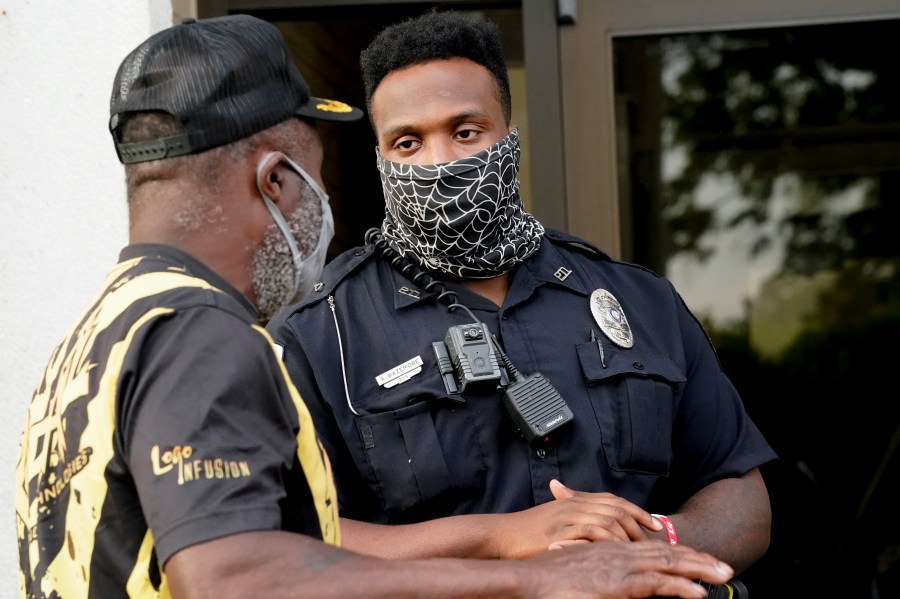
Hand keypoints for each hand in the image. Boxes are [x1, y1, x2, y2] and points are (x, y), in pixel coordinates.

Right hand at [491, 479, 661, 558]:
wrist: (501, 535)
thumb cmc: (525, 531)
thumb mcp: (555, 519)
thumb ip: (575, 516)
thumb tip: (596, 525)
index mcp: (575, 501)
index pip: (614, 501)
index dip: (637, 511)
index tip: (654, 523)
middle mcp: (574, 506)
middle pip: (616, 509)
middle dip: (638, 523)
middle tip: (654, 538)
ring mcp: (568, 518)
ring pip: (608, 521)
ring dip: (627, 536)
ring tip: (641, 552)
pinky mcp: (562, 533)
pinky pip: (593, 535)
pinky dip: (609, 545)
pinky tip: (619, 558)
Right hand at [524, 539, 733, 598]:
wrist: (526, 579)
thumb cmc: (546, 579)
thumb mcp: (578, 569)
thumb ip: (598, 571)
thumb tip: (608, 579)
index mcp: (613, 550)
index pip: (654, 549)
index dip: (681, 553)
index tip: (702, 559)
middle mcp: (620, 554)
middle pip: (668, 554)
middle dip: (699, 560)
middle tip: (726, 568)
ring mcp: (619, 567)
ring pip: (668, 564)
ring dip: (699, 570)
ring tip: (723, 576)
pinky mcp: (617, 584)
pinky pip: (655, 584)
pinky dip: (678, 587)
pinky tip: (697, 593)